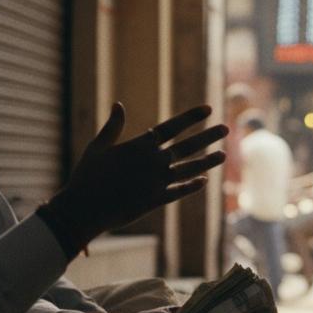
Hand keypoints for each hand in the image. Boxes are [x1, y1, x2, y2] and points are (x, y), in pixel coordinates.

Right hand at [49, 103, 227, 244]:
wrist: (85, 208)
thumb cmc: (87, 176)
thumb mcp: (99, 147)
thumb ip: (113, 127)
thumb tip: (118, 104)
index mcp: (140, 145)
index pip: (171, 127)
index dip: (191, 117)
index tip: (208, 109)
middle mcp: (153, 161)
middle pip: (188, 146)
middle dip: (208, 136)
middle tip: (226, 128)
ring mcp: (157, 181)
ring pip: (189, 169)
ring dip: (208, 162)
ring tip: (224, 155)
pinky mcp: (157, 200)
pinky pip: (180, 191)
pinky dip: (193, 186)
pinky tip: (204, 181)